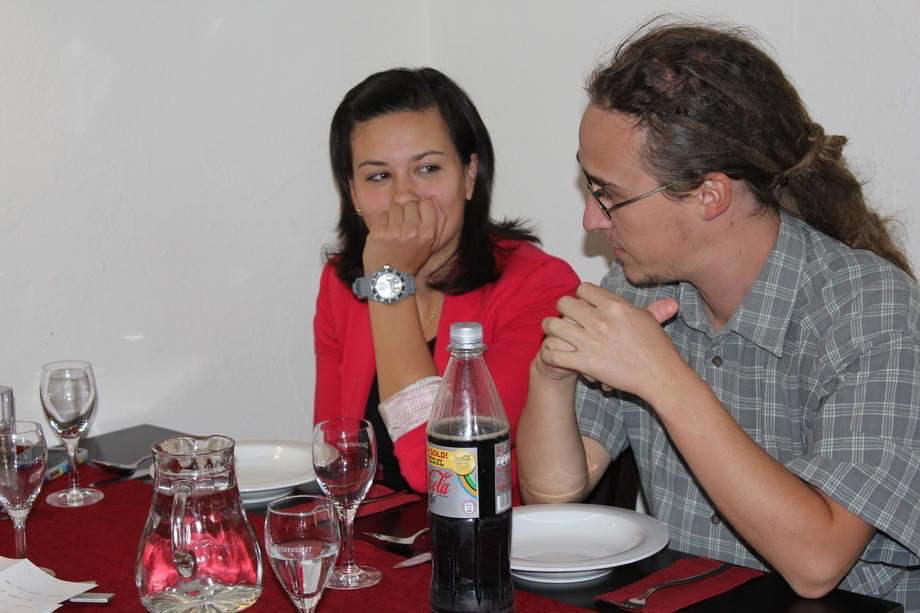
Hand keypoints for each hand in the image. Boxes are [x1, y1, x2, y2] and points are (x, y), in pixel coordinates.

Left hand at [362, 199, 438, 274]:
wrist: (390, 279)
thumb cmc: (409, 261)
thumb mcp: (428, 246)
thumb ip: (430, 224)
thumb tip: (429, 200)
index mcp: (428, 233)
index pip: (426, 204)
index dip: (420, 208)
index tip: (416, 217)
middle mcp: (413, 231)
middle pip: (410, 204)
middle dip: (405, 212)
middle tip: (402, 225)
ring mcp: (395, 231)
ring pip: (395, 207)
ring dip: (393, 216)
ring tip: (393, 230)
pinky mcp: (379, 232)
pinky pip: (382, 215)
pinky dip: (382, 222)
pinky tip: (384, 233)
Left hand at [541, 282, 679, 400]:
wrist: (658, 375)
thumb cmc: (657, 348)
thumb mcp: (649, 320)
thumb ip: (646, 307)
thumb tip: (658, 302)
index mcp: (614, 306)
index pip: (583, 289)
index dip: (580, 295)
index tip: (581, 304)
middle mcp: (599, 320)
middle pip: (564, 303)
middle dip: (562, 308)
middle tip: (564, 316)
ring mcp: (590, 342)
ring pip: (553, 325)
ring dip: (550, 328)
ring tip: (551, 331)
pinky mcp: (585, 363)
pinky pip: (554, 354)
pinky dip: (549, 354)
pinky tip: (553, 354)